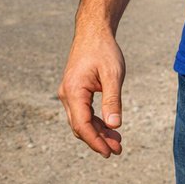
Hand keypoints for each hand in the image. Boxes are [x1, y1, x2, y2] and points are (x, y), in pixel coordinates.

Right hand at [58, 31, 125, 157]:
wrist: (93, 31)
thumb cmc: (103, 50)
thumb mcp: (113, 74)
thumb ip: (112, 100)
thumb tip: (115, 126)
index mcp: (74, 92)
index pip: (82, 125)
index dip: (96, 141)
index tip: (110, 152)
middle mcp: (67, 95)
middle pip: (80, 126)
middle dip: (98, 140)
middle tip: (117, 150)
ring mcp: (69, 93)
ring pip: (82, 121)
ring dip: (98, 132)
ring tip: (117, 142)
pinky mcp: (75, 91)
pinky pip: (83, 112)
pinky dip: (96, 121)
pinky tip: (109, 127)